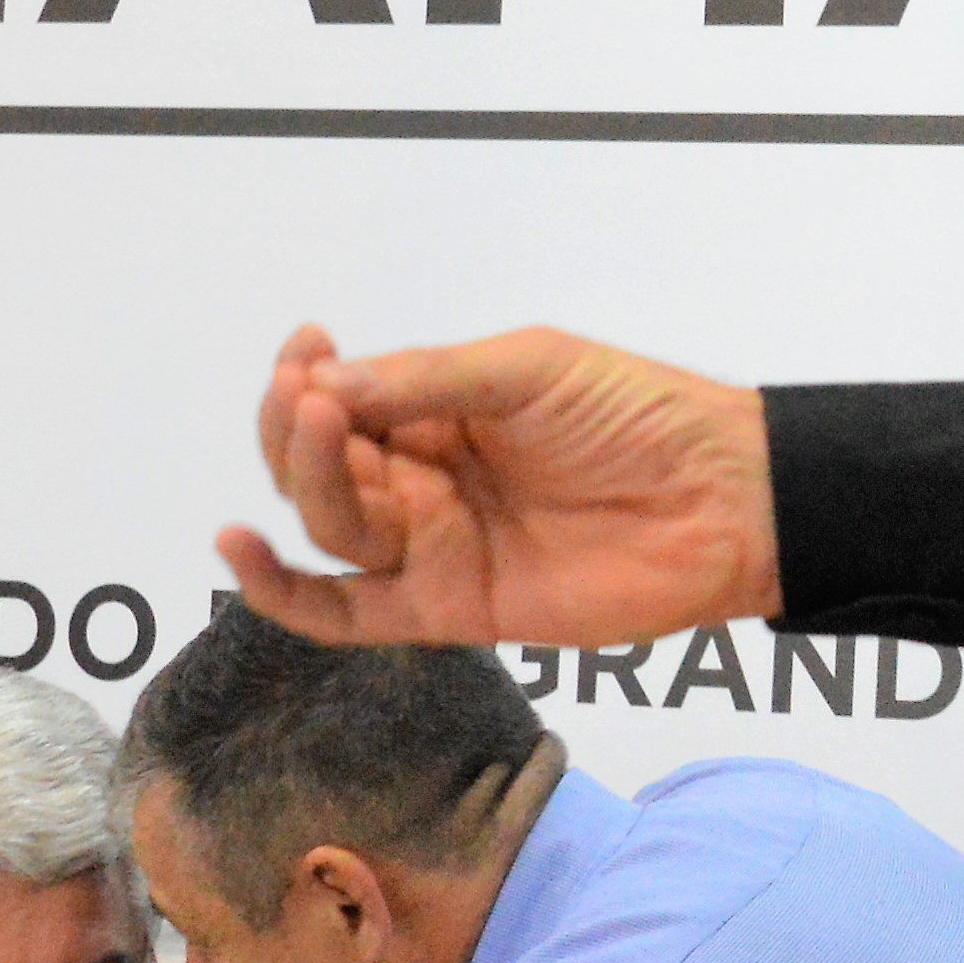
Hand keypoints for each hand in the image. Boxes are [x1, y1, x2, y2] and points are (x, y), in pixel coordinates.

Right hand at [218, 320, 780, 647]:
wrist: (723, 501)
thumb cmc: (639, 417)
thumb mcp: (528, 370)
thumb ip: (427, 382)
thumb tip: (322, 387)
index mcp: (443, 414)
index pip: (345, 403)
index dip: (310, 380)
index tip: (303, 349)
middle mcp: (427, 480)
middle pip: (324, 466)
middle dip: (302, 431)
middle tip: (309, 398)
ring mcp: (435, 546)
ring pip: (333, 525)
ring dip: (307, 481)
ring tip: (319, 431)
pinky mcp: (449, 609)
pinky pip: (347, 612)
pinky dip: (286, 592)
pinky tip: (240, 552)